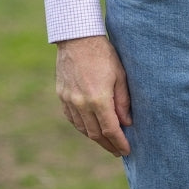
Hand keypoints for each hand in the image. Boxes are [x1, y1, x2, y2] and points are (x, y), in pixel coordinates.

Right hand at [55, 35, 131, 156]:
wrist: (77, 38)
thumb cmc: (103, 54)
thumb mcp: (120, 75)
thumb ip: (123, 101)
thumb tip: (126, 122)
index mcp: (98, 99)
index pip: (110, 130)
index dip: (119, 142)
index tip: (126, 150)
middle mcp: (81, 104)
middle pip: (95, 134)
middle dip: (108, 145)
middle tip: (117, 151)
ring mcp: (69, 101)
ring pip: (82, 128)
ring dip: (94, 138)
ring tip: (105, 141)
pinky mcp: (62, 95)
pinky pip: (72, 118)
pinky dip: (82, 126)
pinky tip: (89, 128)